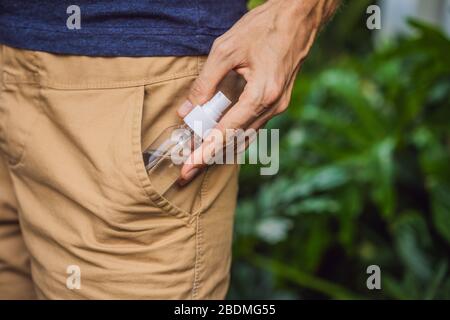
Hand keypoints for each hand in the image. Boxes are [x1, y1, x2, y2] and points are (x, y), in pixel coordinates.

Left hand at [177, 0, 339, 183]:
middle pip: (237, 141)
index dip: (205, 152)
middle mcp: (274, 106)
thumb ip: (205, 82)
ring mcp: (279, 106)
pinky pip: (254, 126)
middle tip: (187, 172)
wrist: (299, 17)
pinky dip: (236, 136)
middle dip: (210, 158)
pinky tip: (222, 141)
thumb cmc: (264, 27)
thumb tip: (187, 110)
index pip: (227, 132)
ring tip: (199, 159)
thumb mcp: (226, 49)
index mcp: (262, 94)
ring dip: (223, 149)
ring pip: (247, 136)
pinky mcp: (279, 102)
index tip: (188, 168)